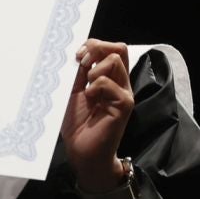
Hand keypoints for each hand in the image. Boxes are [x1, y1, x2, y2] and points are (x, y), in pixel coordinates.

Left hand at [63, 39, 134, 190]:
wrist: (83, 153)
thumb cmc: (78, 125)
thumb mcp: (75, 93)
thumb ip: (80, 74)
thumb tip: (78, 53)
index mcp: (110, 78)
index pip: (112, 49)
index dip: (94, 45)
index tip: (77, 56)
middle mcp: (120, 83)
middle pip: (119, 48)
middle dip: (97, 48)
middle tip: (81, 62)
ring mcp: (124, 93)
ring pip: (115, 60)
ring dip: (94, 69)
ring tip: (86, 88)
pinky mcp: (124, 105)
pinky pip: (109, 83)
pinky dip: (95, 87)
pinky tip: (90, 99)